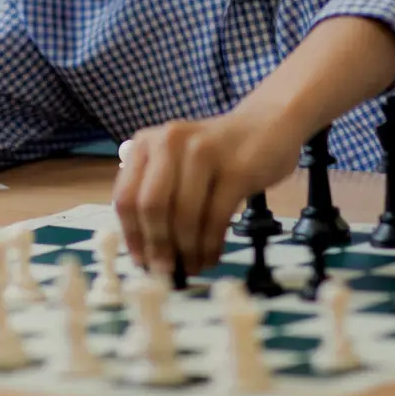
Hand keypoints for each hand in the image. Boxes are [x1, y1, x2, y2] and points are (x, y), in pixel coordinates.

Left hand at [113, 109, 303, 277]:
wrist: (268, 124)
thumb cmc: (218, 152)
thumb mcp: (177, 162)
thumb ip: (158, 196)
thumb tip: (147, 253)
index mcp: (147, 143)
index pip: (126, 198)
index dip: (132, 236)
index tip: (142, 263)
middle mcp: (169, 142)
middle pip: (151, 207)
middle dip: (158, 247)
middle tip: (167, 271)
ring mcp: (203, 152)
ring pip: (184, 215)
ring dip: (187, 250)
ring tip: (193, 267)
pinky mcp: (236, 169)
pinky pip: (216, 218)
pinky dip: (211, 245)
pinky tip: (212, 257)